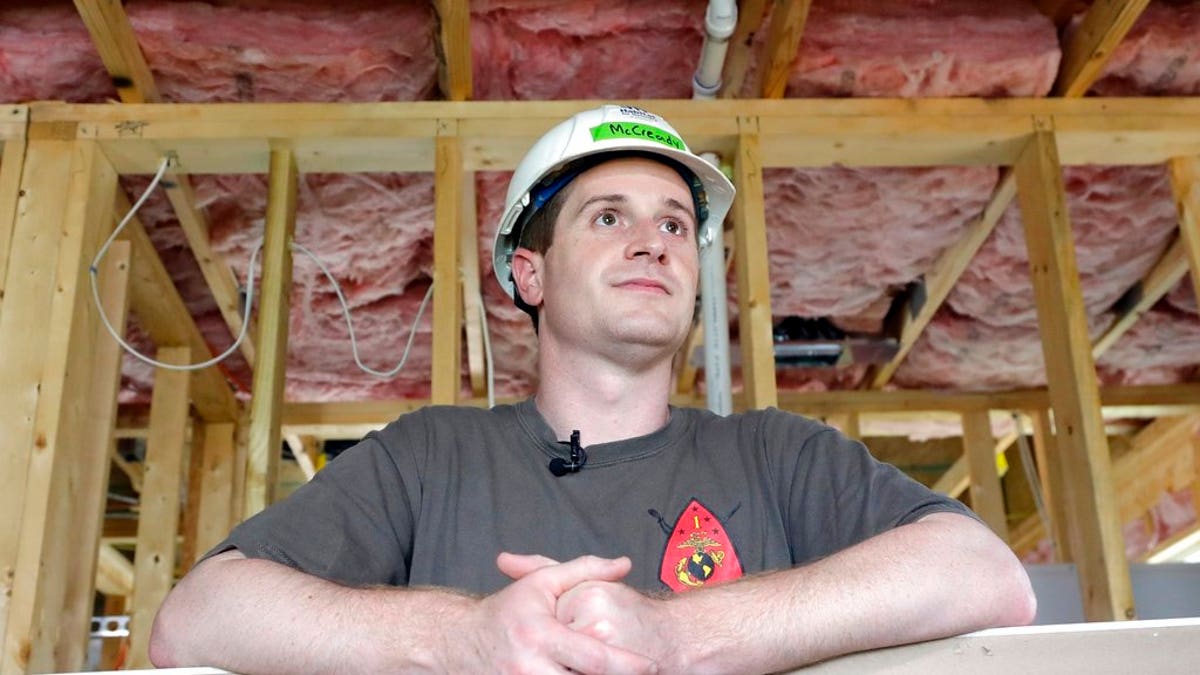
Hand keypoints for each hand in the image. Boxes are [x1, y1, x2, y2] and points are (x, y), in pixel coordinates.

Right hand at [457, 552, 656, 673]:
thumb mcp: (542, 583)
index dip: (627, 664)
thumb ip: (584, 570)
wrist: (459, 642)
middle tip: (638, 674)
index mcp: (541, 637)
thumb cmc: (506, 611)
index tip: (651, 665)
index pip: (594, 658)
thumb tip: (624, 564)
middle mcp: (531, 669)